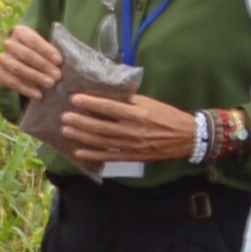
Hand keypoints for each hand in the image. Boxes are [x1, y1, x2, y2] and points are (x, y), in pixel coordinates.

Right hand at [0, 23, 65, 100]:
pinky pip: (11, 82)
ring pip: (17, 68)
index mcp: (21, 32)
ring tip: (50, 85)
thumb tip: (66, 62)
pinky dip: (25, 89)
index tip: (59, 61)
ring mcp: (2, 58)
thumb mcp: (46, 46)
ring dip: (35, 77)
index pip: (33, 40)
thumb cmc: (41, 52)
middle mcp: (9, 43)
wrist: (24, 61)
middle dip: (43, 66)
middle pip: (26, 55)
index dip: (46, 50)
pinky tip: (38, 95)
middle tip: (58, 76)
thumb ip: (52, 51)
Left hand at [56, 87, 199, 161]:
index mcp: (138, 114)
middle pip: (101, 127)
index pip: (109, 108)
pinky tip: (79, 152)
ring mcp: (132, 146)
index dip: (90, 104)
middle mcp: (133, 131)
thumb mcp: (150, 102)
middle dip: (80, 122)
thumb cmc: (167, 116)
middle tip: (64, 116)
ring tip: (67, 130)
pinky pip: (109, 157)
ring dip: (82, 136)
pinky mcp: (133, 157)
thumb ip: (129, 100)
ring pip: (101, 142)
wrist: (186, 137)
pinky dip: (93, 155)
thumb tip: (107, 94)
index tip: (75, 99)